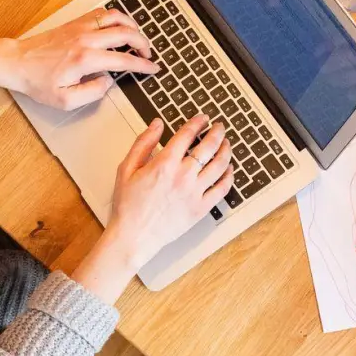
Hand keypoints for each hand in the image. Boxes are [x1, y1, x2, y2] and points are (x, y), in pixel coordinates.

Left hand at [12, 7, 158, 109]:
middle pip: (126, 33)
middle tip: (148, 54)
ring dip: (132, 26)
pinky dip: (116, 18)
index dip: (142, 65)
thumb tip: (107, 81)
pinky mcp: (75, 22)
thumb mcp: (65, 100)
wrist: (17, 62)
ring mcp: (80, 27)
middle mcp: (86, 39)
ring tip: (138, 38)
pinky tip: (119, 27)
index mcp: (85, 59)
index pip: (124, 60)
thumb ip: (92, 93)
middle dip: (143, 43)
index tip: (153, 68)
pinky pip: (102, 13)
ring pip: (116, 17)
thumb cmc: (38, 82)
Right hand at [102, 116, 232, 266]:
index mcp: (165, 164)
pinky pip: (222, 189)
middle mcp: (183, 176)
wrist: (133, 236)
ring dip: (226, 150)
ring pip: (220, 165)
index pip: (187, 134)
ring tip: (227, 144)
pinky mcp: (201, 208)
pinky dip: (228, 176)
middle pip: (209, 146)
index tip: (202, 118)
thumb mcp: (127, 168)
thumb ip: (143, 143)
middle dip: (217, 132)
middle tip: (219, 127)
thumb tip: (157, 124)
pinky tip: (229, 170)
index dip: (198, 122)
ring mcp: (195, 193)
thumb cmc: (128, 205)